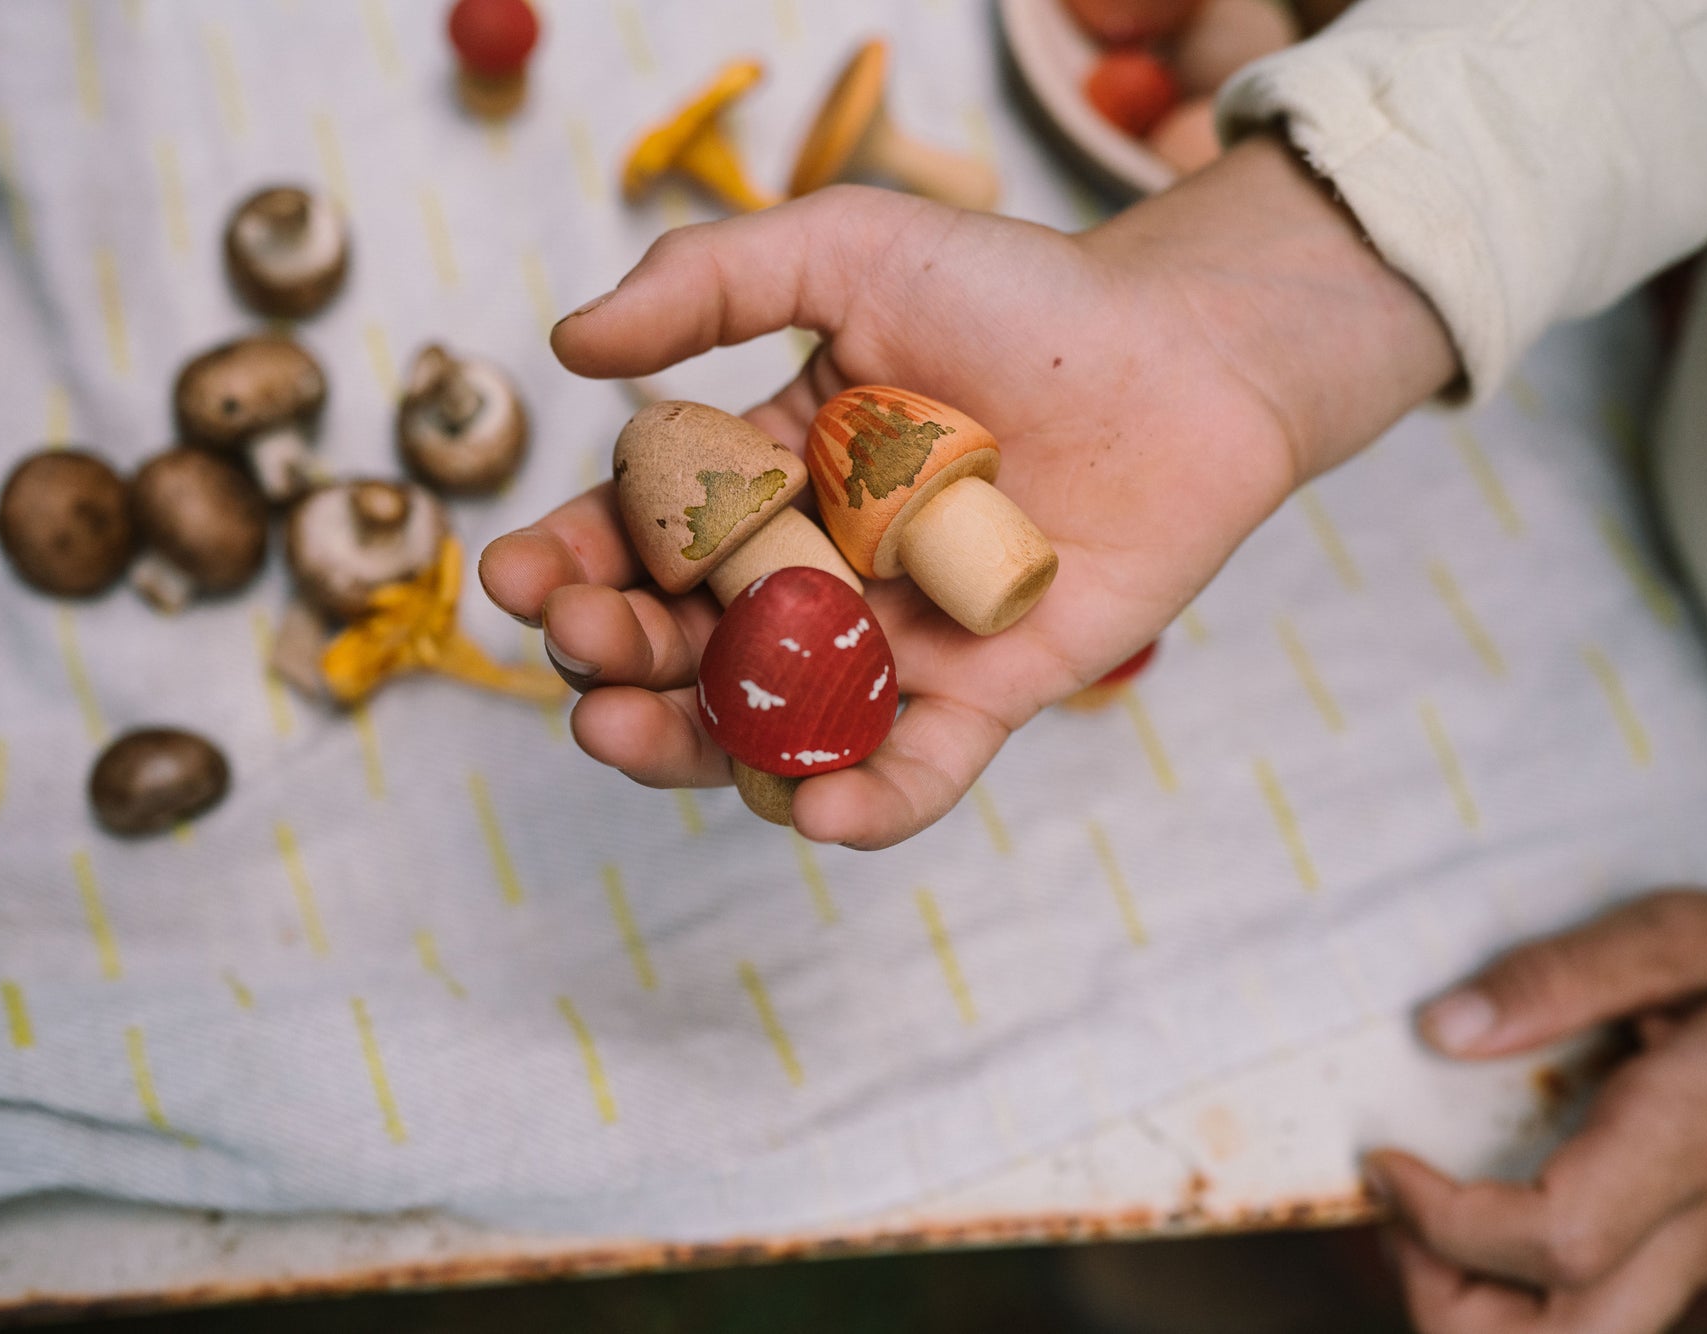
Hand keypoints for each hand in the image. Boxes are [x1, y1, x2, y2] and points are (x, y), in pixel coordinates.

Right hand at [480, 136, 1453, 846]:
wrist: (1189, 354)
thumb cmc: (1025, 296)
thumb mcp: (852, 249)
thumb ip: (707, 281)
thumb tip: (569, 346)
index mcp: (765, 482)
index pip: (641, 537)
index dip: (571, 561)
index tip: (517, 575)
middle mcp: (813, 574)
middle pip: (683, 643)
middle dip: (609, 651)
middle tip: (576, 641)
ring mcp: (894, 644)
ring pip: (767, 722)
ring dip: (685, 746)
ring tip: (622, 731)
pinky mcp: (987, 697)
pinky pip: (914, 770)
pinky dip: (863, 805)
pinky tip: (809, 807)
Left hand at [1371, 889, 1706, 1332]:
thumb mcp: (1695, 934)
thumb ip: (1565, 976)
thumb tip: (1442, 1028)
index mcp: (1698, 1139)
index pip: (1558, 1241)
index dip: (1442, 1223)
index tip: (1384, 1158)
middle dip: (1449, 1302)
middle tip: (1403, 1209)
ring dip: (1488, 1301)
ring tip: (1440, 1207)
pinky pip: (1619, 1297)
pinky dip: (1533, 1275)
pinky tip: (1509, 1189)